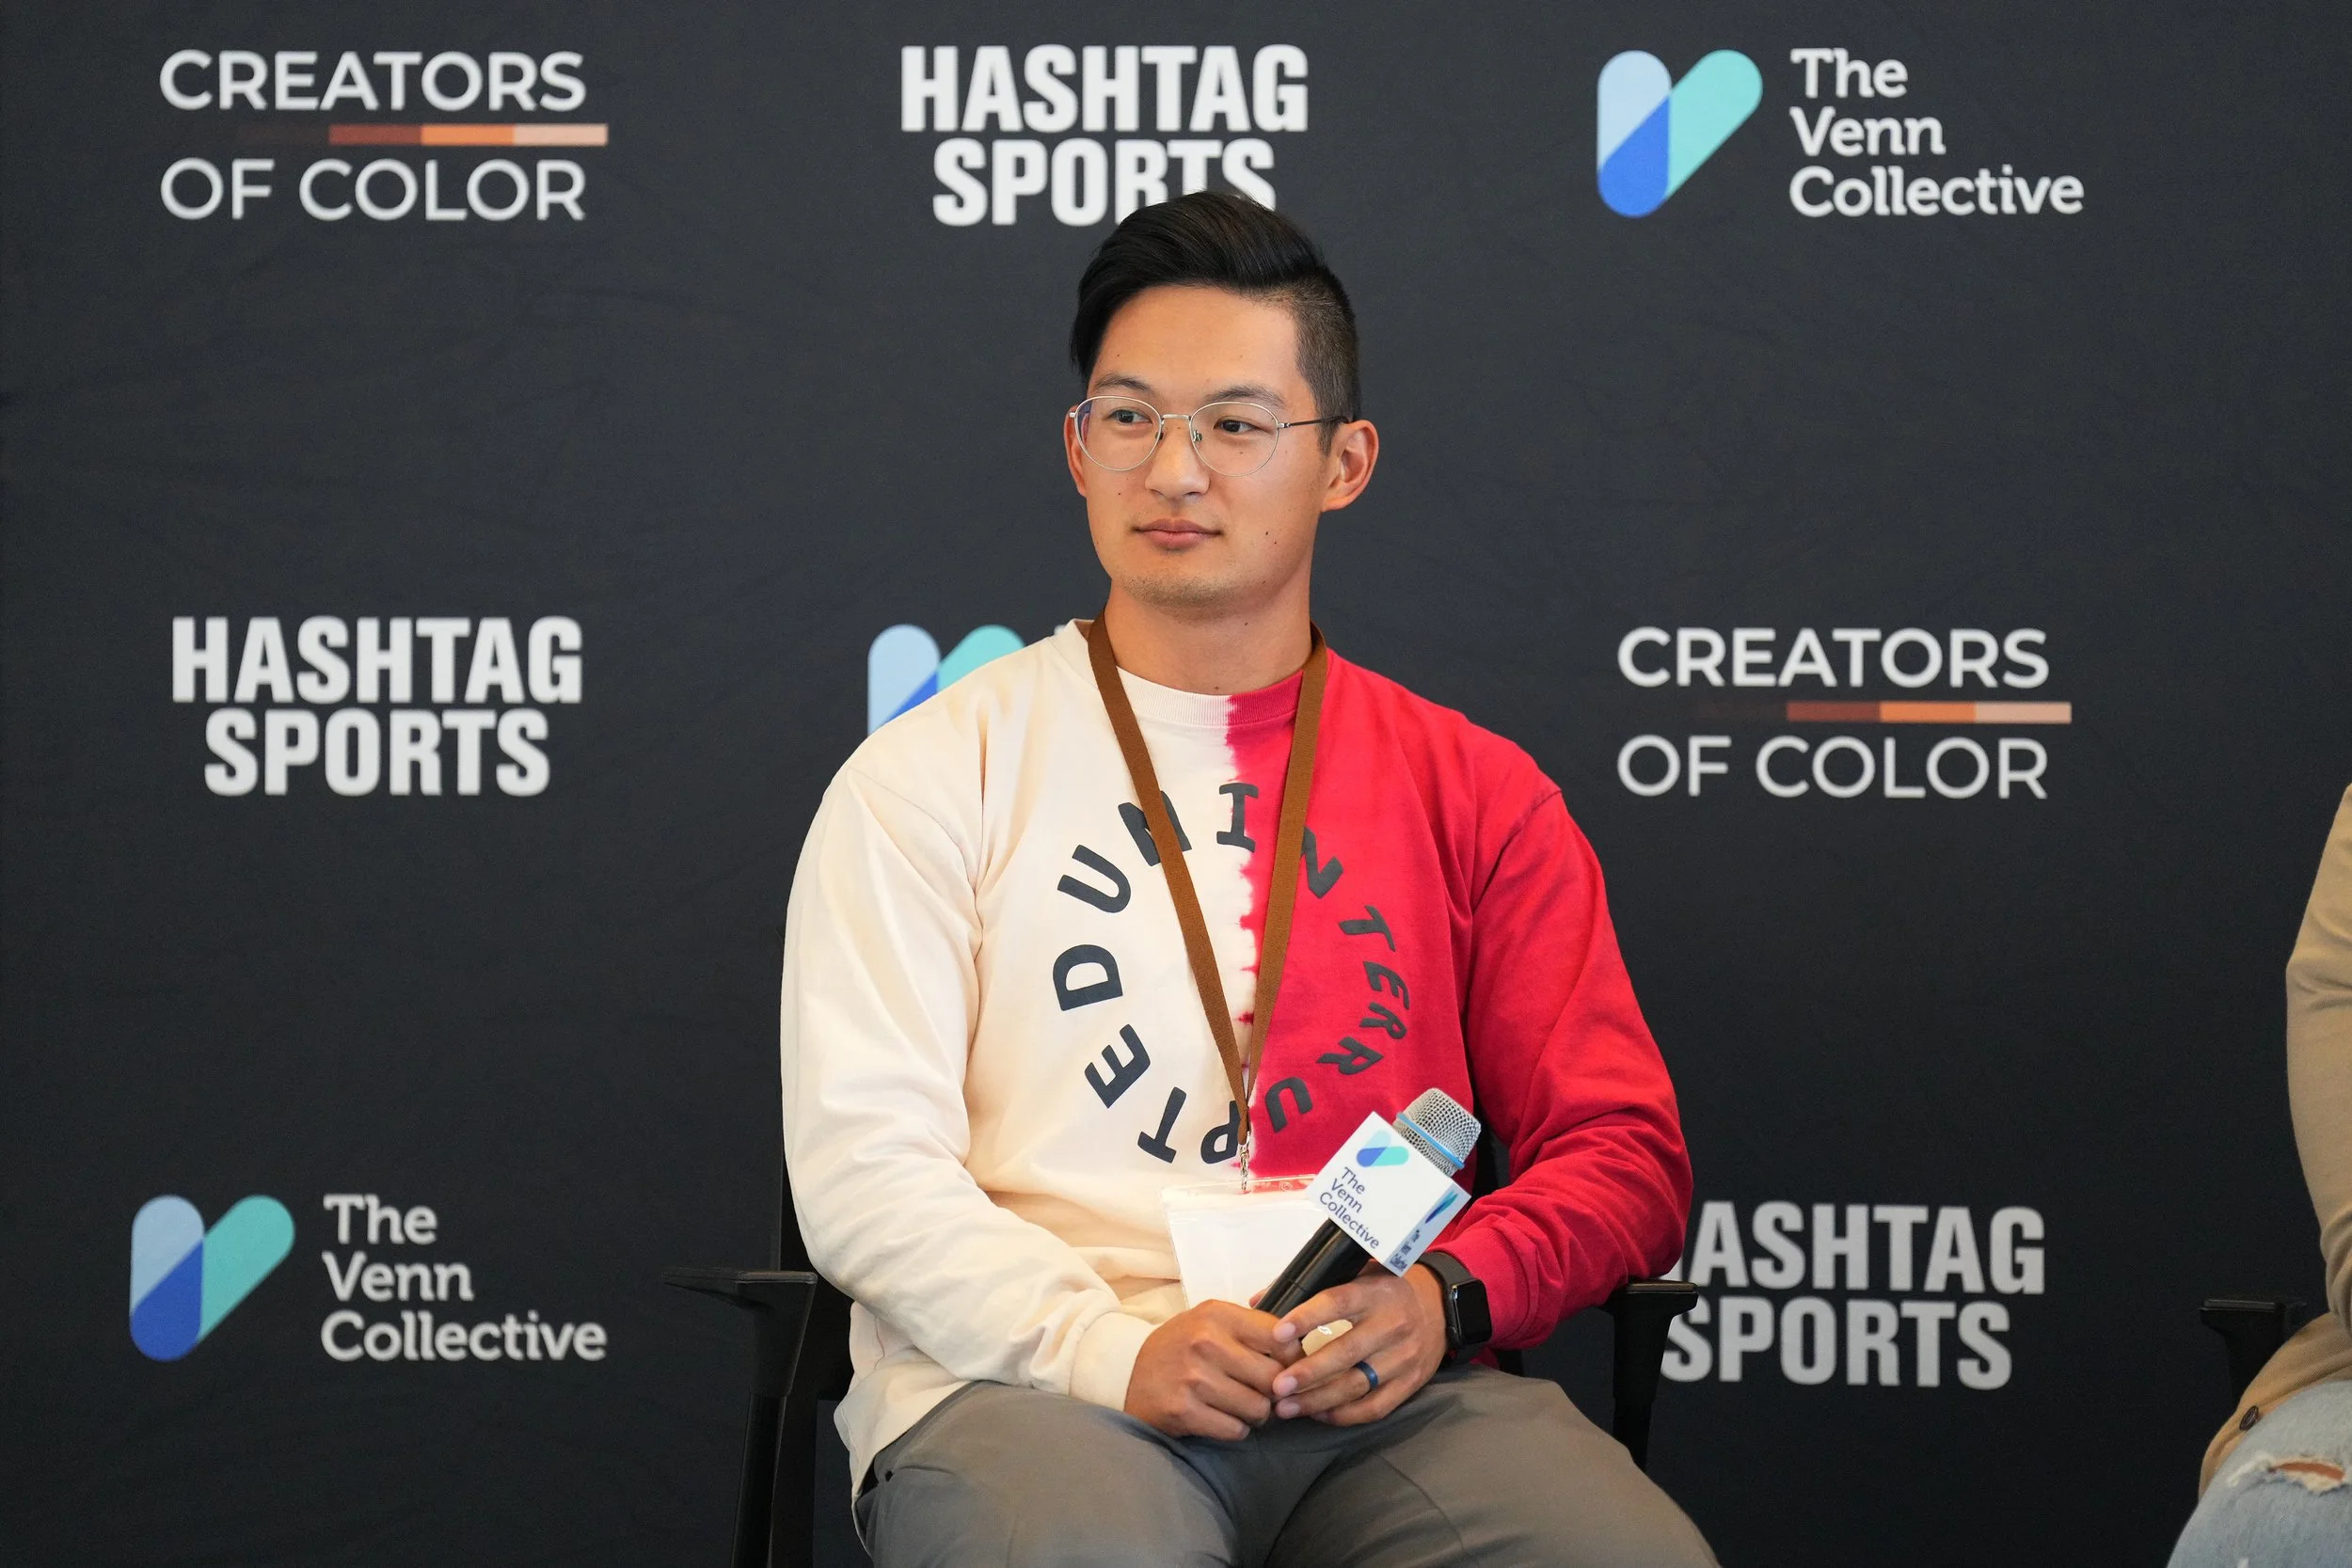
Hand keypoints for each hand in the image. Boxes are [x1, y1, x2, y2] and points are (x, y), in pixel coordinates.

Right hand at [1124, 1299, 1298, 1439]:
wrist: (1126, 1371)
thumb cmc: (1179, 1347)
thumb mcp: (1210, 1321)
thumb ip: (1251, 1328)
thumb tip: (1300, 1350)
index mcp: (1217, 1314)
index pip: (1280, 1336)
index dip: (1292, 1357)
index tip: (1287, 1367)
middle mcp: (1206, 1342)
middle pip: (1274, 1377)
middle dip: (1275, 1391)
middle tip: (1264, 1393)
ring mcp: (1194, 1378)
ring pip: (1258, 1408)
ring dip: (1255, 1413)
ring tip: (1240, 1406)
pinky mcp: (1184, 1411)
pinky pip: (1235, 1430)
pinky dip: (1235, 1428)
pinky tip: (1221, 1417)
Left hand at [1269, 1263, 1446, 1425]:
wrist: (1440, 1306)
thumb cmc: (1385, 1289)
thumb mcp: (1356, 1273)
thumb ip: (1310, 1286)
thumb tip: (1258, 1301)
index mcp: (1374, 1293)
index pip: (1337, 1303)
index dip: (1307, 1318)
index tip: (1277, 1334)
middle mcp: (1391, 1325)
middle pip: (1346, 1353)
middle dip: (1308, 1373)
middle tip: (1275, 1386)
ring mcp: (1403, 1357)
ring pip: (1357, 1385)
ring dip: (1318, 1400)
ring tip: (1286, 1408)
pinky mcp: (1411, 1383)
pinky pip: (1375, 1407)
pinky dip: (1344, 1415)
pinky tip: (1318, 1415)